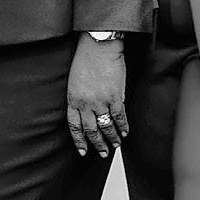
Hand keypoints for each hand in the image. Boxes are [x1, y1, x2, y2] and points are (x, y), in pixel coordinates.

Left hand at [66, 36, 127, 157]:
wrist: (98, 46)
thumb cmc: (85, 59)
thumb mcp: (74, 80)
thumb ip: (78, 97)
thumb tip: (86, 112)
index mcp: (73, 99)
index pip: (74, 126)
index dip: (79, 141)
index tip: (83, 151)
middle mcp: (86, 104)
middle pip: (91, 130)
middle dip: (97, 144)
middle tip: (103, 153)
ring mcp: (101, 101)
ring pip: (106, 127)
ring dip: (112, 139)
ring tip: (115, 146)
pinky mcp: (115, 96)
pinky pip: (119, 117)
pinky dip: (123, 127)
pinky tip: (125, 133)